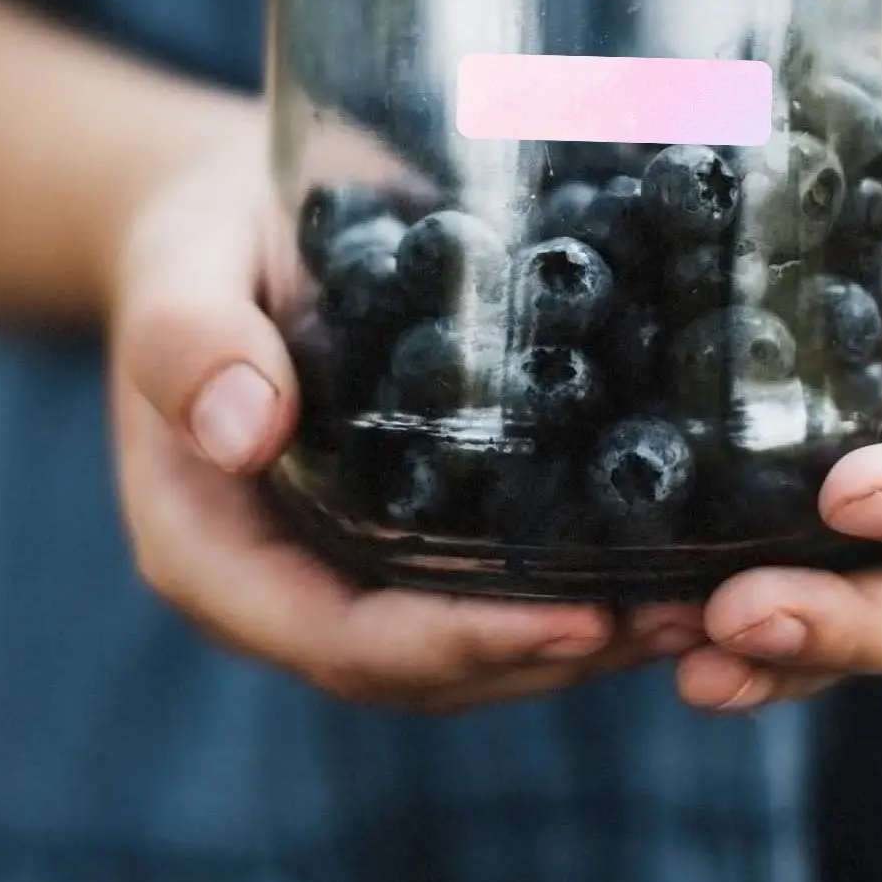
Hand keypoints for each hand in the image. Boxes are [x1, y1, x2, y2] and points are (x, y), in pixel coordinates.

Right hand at [108, 112, 695, 713]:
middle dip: (554, 655)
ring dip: (587, 636)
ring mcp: (354, 557)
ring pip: (473, 636)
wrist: (231, 217)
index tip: (579, 618)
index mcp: (215, 554)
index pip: (343, 639)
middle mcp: (291, 580)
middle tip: (683, 618)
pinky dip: (578, 571)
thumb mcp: (179, 273)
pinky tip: (666, 544)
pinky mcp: (410, 520)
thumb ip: (189, 344)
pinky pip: (491, 570)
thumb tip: (244, 432)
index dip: (461, 645)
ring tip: (702, 600)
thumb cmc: (197, 242)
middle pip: (428, 664)